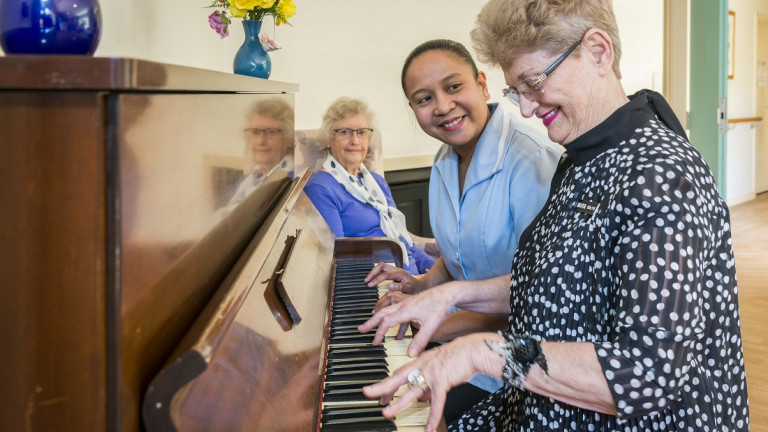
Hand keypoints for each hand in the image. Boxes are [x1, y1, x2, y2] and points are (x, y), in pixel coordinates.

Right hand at [359, 287, 453, 356]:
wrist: (448, 292)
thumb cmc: (440, 306)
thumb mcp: (432, 325)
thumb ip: (420, 340)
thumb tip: (410, 354)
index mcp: (406, 310)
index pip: (387, 321)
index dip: (379, 332)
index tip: (374, 342)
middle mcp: (403, 305)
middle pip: (382, 313)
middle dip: (371, 322)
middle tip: (361, 329)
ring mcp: (406, 303)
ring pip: (388, 310)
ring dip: (378, 318)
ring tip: (372, 326)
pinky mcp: (411, 304)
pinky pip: (397, 311)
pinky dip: (391, 319)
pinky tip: (395, 331)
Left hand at [363, 334, 498, 431]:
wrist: (473, 349)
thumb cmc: (458, 357)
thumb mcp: (439, 366)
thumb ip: (428, 382)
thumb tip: (422, 398)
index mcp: (420, 361)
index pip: (399, 374)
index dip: (387, 384)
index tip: (378, 393)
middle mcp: (423, 366)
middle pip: (398, 378)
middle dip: (382, 387)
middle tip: (368, 393)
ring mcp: (431, 373)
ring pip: (411, 391)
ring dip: (398, 403)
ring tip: (388, 413)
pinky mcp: (443, 380)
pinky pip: (436, 402)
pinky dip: (432, 416)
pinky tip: (428, 427)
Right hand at [365, 262, 425, 293]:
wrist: (421, 285)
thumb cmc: (416, 288)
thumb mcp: (410, 289)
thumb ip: (401, 287)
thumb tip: (390, 286)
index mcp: (400, 274)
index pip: (385, 274)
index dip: (377, 279)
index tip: (370, 285)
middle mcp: (397, 270)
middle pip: (381, 266)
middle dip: (372, 272)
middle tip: (366, 281)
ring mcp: (395, 270)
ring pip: (381, 266)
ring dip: (373, 272)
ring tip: (367, 280)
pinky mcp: (393, 272)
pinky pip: (383, 270)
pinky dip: (376, 273)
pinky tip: (373, 279)